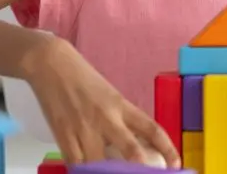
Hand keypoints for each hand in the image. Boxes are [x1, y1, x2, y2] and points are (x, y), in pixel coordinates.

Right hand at [20, 37, 180, 167]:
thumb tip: (134, 144)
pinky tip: (87, 173)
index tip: (176, 165)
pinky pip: (76, 164)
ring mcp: (84, 128)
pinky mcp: (63, 135)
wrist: (50, 63)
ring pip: (100, 164)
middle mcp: (106, 118)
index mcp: (121, 105)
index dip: (168, 148)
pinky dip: (82, 172)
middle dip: (140, 169)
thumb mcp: (109, 94)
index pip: (151, 128)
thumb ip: (120, 118)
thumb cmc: (81, 77)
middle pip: (131, 150)